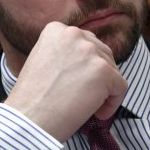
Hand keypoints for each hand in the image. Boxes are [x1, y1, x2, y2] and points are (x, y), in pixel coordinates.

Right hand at [4, 22, 127, 142]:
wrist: (28, 120)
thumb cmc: (33, 98)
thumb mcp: (42, 60)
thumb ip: (65, 53)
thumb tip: (87, 62)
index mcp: (57, 29)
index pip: (86, 44)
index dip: (85, 67)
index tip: (75, 84)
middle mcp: (74, 34)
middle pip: (103, 55)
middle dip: (97, 77)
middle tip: (82, 96)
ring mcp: (90, 51)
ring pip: (113, 71)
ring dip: (104, 90)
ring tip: (85, 106)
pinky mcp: (103, 71)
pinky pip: (121, 87)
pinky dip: (113, 103)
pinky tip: (96, 113)